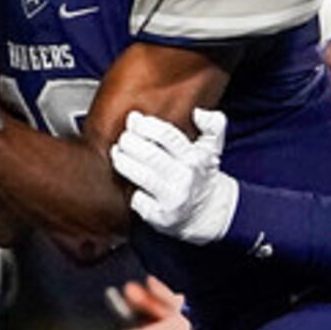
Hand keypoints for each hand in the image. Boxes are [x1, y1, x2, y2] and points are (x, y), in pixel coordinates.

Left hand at [110, 109, 237, 242]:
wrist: (207, 212)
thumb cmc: (201, 175)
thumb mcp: (212, 148)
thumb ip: (213, 125)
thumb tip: (198, 112)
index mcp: (195, 157)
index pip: (167, 135)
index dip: (146, 125)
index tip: (134, 120)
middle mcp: (185, 178)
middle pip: (151, 155)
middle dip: (130, 143)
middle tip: (124, 138)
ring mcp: (173, 198)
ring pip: (142, 176)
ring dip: (123, 162)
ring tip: (117, 153)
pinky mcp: (161, 217)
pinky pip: (139, 201)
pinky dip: (131, 192)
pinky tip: (127, 184)